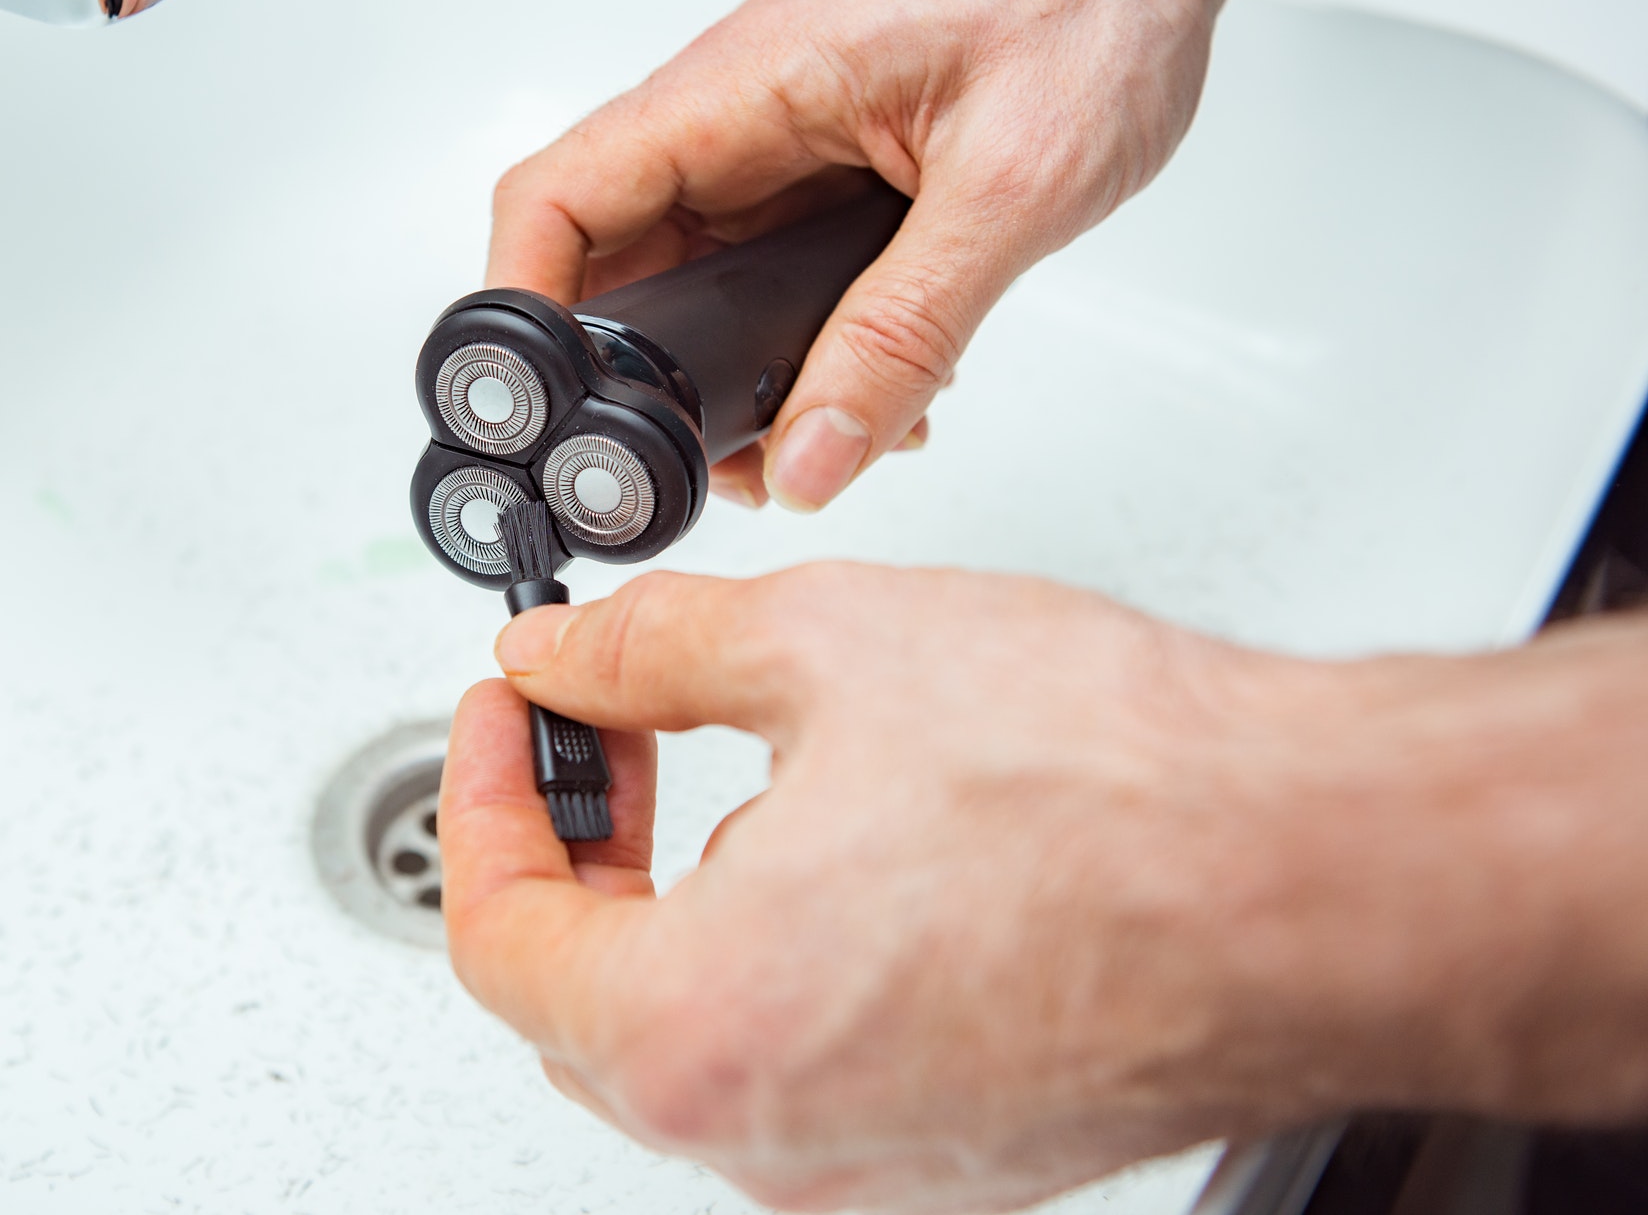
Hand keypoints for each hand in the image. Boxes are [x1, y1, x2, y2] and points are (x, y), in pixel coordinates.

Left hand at [439, 565, 1647, 1211]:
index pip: (497, 932)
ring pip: (695, 1040)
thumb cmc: (1119, 787)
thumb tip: (565, 657)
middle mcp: (775, 1136)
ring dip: (670, 907)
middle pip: (582, 1002)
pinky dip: (771, 960)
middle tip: (599, 738)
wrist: (1326, 874)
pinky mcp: (957, 1150)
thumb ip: (648, 653)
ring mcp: (872, 1160)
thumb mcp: (824, 646)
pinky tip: (831, 853)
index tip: (509, 715)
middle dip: (572, 854)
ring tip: (715, 775)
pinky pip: (807, 1065)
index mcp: (700, 1029)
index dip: (480, 798)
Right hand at [487, 0, 1284, 511]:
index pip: (562, 195)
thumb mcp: (1010, 188)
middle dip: (647, 375)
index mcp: (749, 84)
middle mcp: (747, 105)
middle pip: (620, 256)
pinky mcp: (834, 151)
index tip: (542, 408)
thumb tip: (816, 453)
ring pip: (701, 271)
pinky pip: (774, 260)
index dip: (523, 310)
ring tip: (811, 431)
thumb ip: (907, 332)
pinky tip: (871, 377)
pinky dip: (802, 335)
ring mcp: (787, 129)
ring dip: (734, 365)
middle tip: (707, 458)